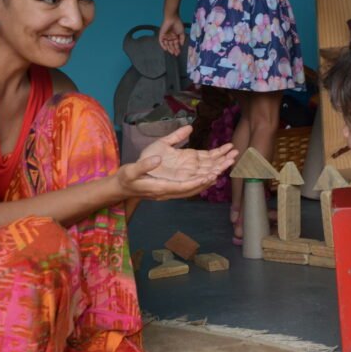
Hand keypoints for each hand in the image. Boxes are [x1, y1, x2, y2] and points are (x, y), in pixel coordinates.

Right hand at [116, 126, 237, 199]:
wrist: (123, 188)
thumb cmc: (127, 179)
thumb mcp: (131, 171)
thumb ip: (144, 165)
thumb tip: (158, 159)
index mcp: (161, 188)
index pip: (182, 187)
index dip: (196, 182)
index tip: (209, 176)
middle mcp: (170, 191)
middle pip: (195, 186)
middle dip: (211, 177)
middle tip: (227, 165)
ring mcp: (172, 191)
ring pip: (196, 186)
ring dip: (211, 176)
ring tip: (226, 164)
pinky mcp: (173, 187)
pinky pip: (192, 184)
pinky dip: (204, 178)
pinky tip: (214, 172)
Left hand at [159, 16, 185, 56]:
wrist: (172, 19)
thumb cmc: (178, 24)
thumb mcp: (182, 32)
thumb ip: (182, 39)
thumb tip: (181, 45)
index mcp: (175, 36)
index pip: (175, 44)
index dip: (177, 49)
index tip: (178, 53)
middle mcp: (170, 37)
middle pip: (171, 45)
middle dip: (173, 49)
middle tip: (175, 54)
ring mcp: (165, 36)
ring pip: (167, 44)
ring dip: (169, 48)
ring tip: (172, 52)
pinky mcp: (161, 35)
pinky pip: (161, 41)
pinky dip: (163, 45)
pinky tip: (166, 49)